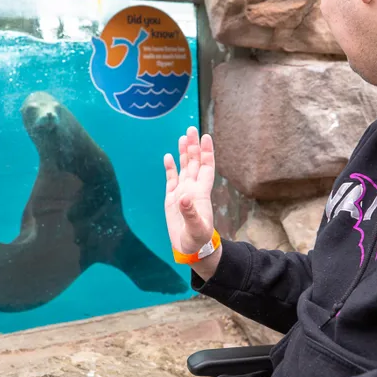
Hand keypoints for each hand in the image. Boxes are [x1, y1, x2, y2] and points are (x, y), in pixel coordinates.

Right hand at [164, 126, 214, 253]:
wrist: (190, 248)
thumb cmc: (198, 239)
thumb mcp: (196, 228)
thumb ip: (190, 213)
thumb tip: (183, 198)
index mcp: (201, 193)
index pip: (206, 167)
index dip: (207, 152)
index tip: (206, 137)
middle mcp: (192, 189)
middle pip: (194, 163)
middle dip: (193, 146)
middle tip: (191, 128)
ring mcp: (182, 193)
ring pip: (184, 168)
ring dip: (184, 153)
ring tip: (182, 137)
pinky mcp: (171, 199)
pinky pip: (171, 179)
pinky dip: (170, 168)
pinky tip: (169, 156)